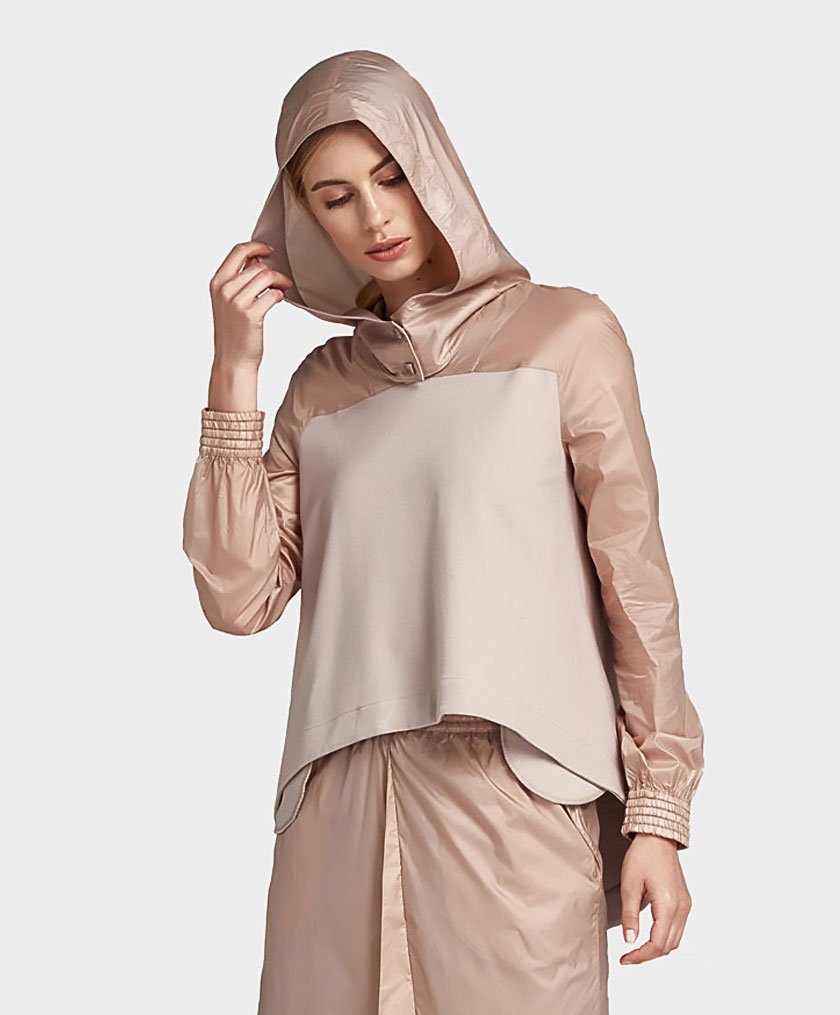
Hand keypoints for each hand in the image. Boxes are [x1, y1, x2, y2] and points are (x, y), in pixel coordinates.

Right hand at [209, 241, 292, 369]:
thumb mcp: (229, 301)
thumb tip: (258, 259)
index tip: (269, 250)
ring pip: (267, 276)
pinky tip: (278, 300)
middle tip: (281, 282)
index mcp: (217, 282)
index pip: (238, 251)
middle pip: (258, 266)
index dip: (256, 246)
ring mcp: (236, 301)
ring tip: (283, 289)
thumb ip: (239, 279)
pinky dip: (280, 295)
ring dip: (280, 281)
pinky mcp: (251, 314)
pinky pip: (273, 294)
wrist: (233, 360)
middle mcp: (224, 289)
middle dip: (274, 271)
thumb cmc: (234, 331)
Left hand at [619, 833, 691, 964]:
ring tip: (636, 948)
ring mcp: (685, 905)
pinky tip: (649, 934)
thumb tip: (630, 940)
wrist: (658, 837)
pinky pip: (677, 928)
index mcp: (669, 905)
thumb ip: (630, 915)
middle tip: (628, 956)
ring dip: (657, 947)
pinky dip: (664, 936)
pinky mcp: (684, 901)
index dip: (641, 956)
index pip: (658, 944)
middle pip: (668, 946)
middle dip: (648, 955)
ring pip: (675, 939)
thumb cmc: (643, 855)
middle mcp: (682, 908)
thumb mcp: (629, 885)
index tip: (625, 959)